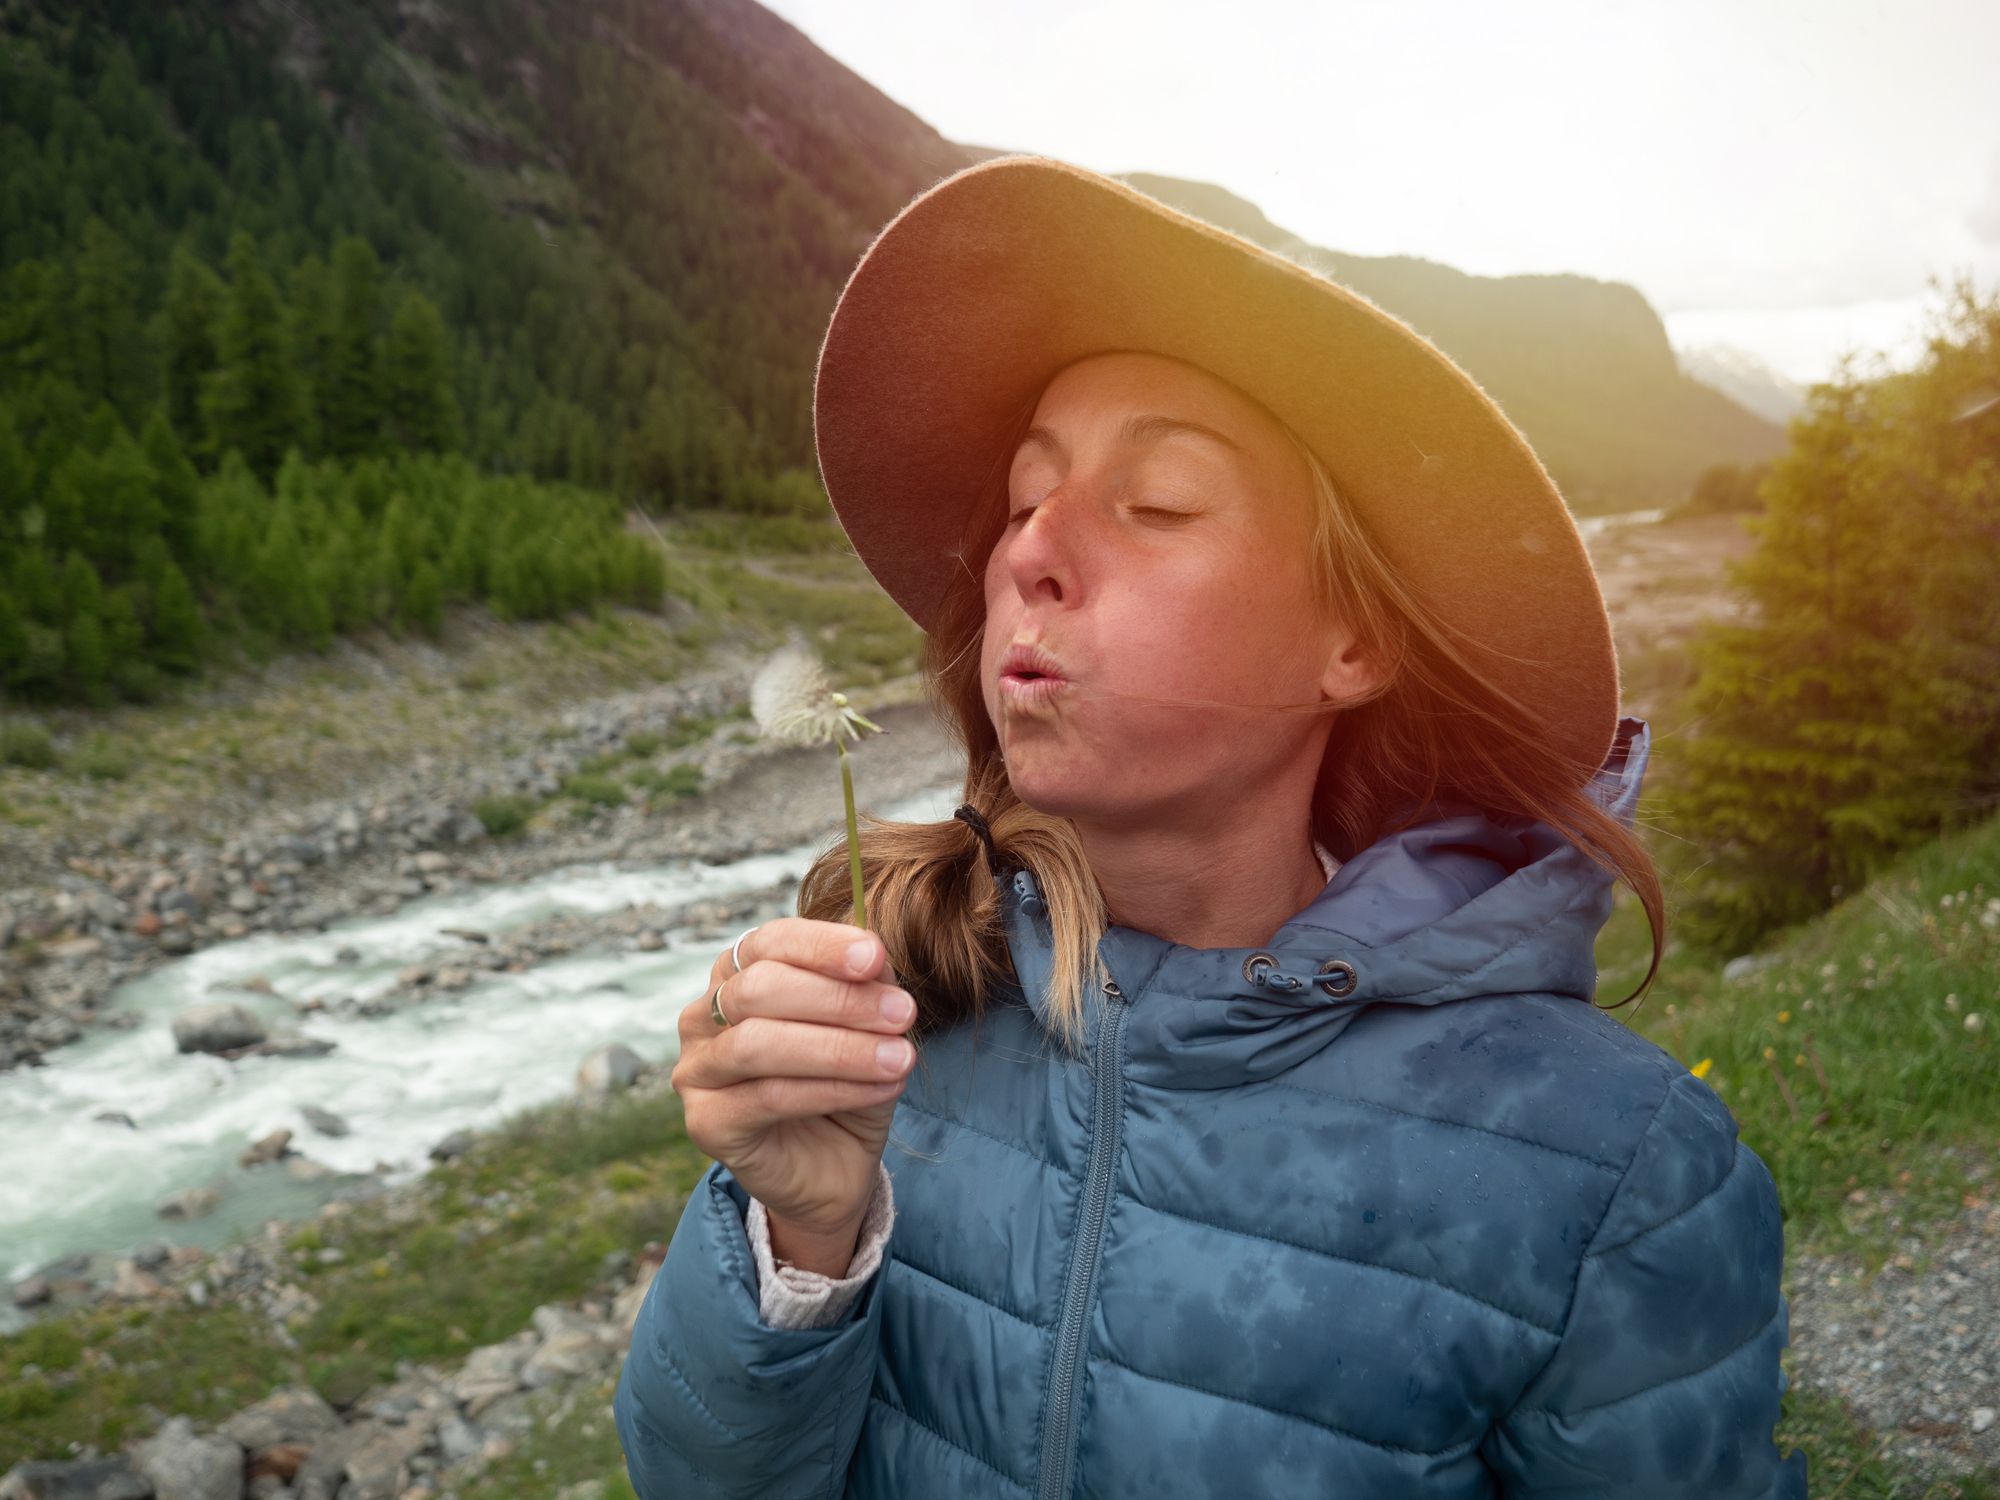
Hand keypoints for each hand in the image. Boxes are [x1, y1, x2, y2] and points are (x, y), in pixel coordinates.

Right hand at [672, 918, 914, 1271]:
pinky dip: (833, 1088)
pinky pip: (768, 1097)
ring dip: (840, 1048)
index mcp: (737, 975)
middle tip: (903, 1013)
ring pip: (759, 1045)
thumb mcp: (867, 1025)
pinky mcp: (706, 1123)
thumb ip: (865, 985)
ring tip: (900, 1057)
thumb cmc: (846, 1080)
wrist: (835, 1166)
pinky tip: (881, 1088)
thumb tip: (873, 957)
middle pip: (759, 988)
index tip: (875, 957)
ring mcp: (696, 1070)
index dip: (821, 946)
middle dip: (838, 998)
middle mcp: (703, 1017)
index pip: (769, 941)